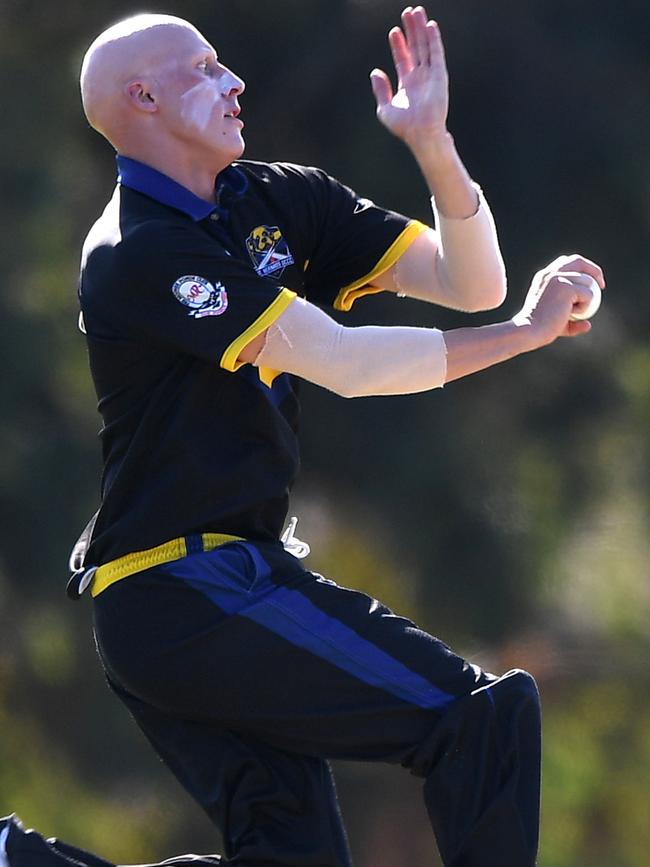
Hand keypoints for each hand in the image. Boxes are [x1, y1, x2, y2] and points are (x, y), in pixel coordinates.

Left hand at [370, 6, 448, 148]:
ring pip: (425, 46)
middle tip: (408, 12)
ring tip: (417, 12)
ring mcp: (431, 75)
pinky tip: (431, 26)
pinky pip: (437, 53)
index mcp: (408, 84)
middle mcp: (420, 77)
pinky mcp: (440, 75)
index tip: (394, 31)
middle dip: (411, 30)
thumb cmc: (404, 126)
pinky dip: (434, 39)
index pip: (403, 58)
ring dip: (422, 29)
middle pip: (415, 47)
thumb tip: (375, 72)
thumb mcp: (385, 109)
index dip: (398, 44)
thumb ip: (380, 90)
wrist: (420, 133)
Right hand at [514, 254, 605, 346]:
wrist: (529, 331)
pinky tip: (569, 314)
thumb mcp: (557, 322)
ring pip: (587, 283)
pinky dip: (584, 308)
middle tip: (601, 286)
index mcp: (544, 277)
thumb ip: (572, 321)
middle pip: (579, 261)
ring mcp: (558, 278)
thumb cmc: (540, 330)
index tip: (591, 282)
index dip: (582, 269)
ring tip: (572, 313)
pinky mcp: (566, 286)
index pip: (566, 263)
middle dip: (593, 270)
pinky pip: (589, 296)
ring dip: (587, 299)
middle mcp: (550, 273)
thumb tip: (588, 325)